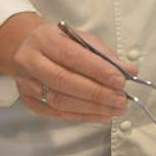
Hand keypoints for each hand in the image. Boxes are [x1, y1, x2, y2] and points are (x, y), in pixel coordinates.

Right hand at [0, 13, 134, 121]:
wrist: (26, 49)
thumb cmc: (60, 42)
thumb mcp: (81, 39)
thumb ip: (104, 55)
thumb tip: (129, 71)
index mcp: (45, 40)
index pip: (72, 56)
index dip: (98, 70)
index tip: (120, 80)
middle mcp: (30, 62)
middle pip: (64, 81)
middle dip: (97, 93)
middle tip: (121, 99)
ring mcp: (27, 84)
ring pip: (60, 101)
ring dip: (92, 108)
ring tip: (115, 109)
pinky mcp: (29, 102)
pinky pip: (57, 114)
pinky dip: (83, 116)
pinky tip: (102, 115)